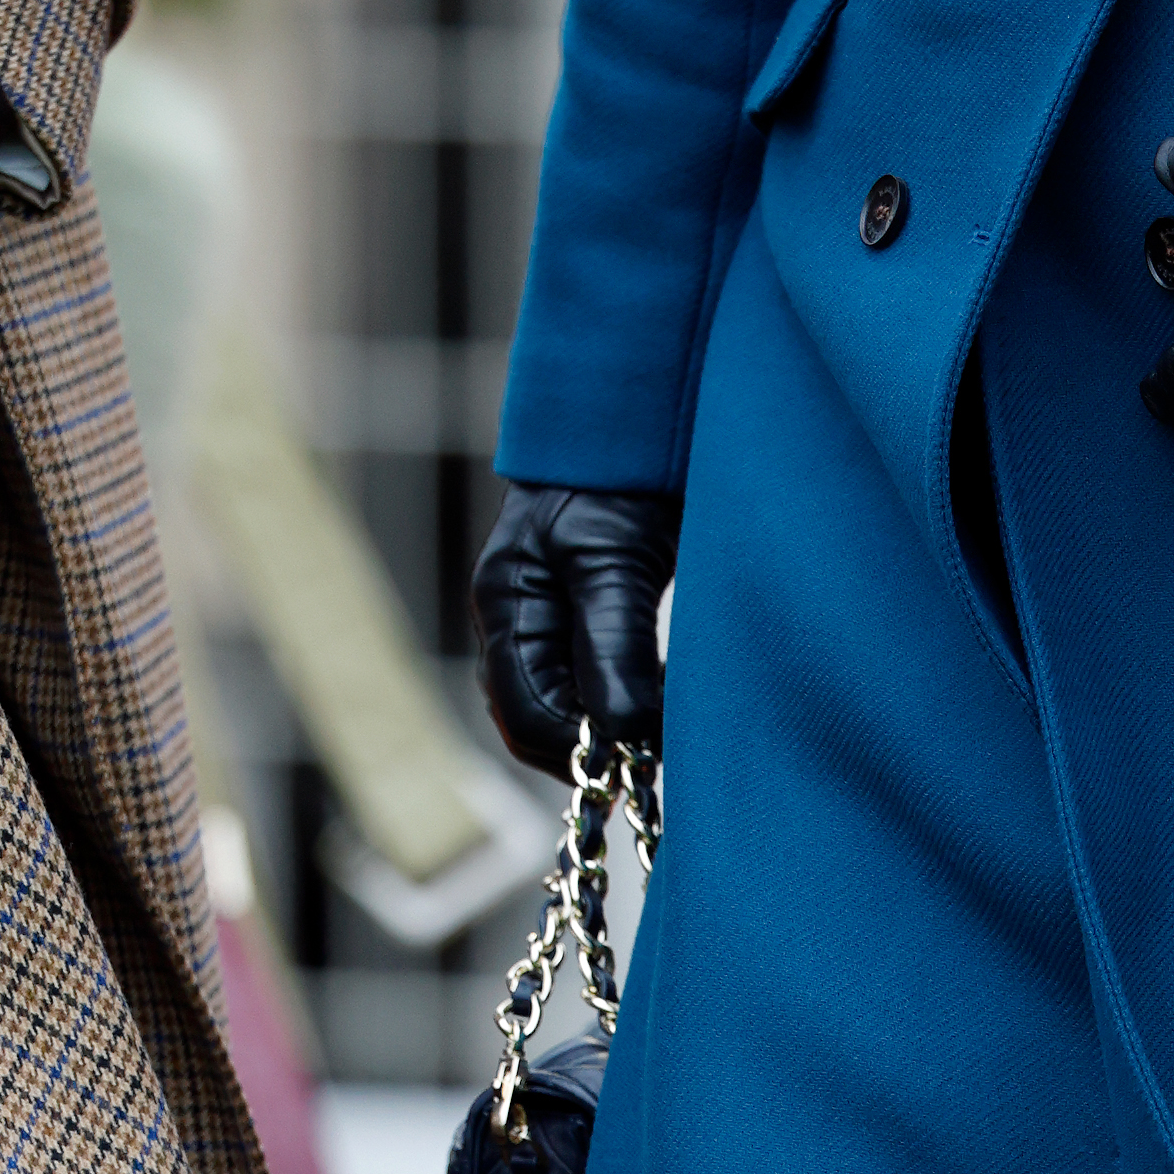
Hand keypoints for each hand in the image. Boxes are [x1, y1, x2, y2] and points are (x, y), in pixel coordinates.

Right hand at [473, 479, 680, 776]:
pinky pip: (581, 685)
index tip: (644, 756)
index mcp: (505, 603)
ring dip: (610, 727)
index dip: (582, 750)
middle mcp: (512, 620)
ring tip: (668, 720)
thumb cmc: (618, 477)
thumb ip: (613, 646)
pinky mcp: (571, 616)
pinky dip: (620, 701)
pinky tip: (661, 694)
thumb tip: (623, 733)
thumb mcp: (616, 560)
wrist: (634, 417)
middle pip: (535, 723)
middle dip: (595, 745)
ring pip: (560, 709)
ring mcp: (537, 620)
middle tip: (662, 746)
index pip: (525, 718)